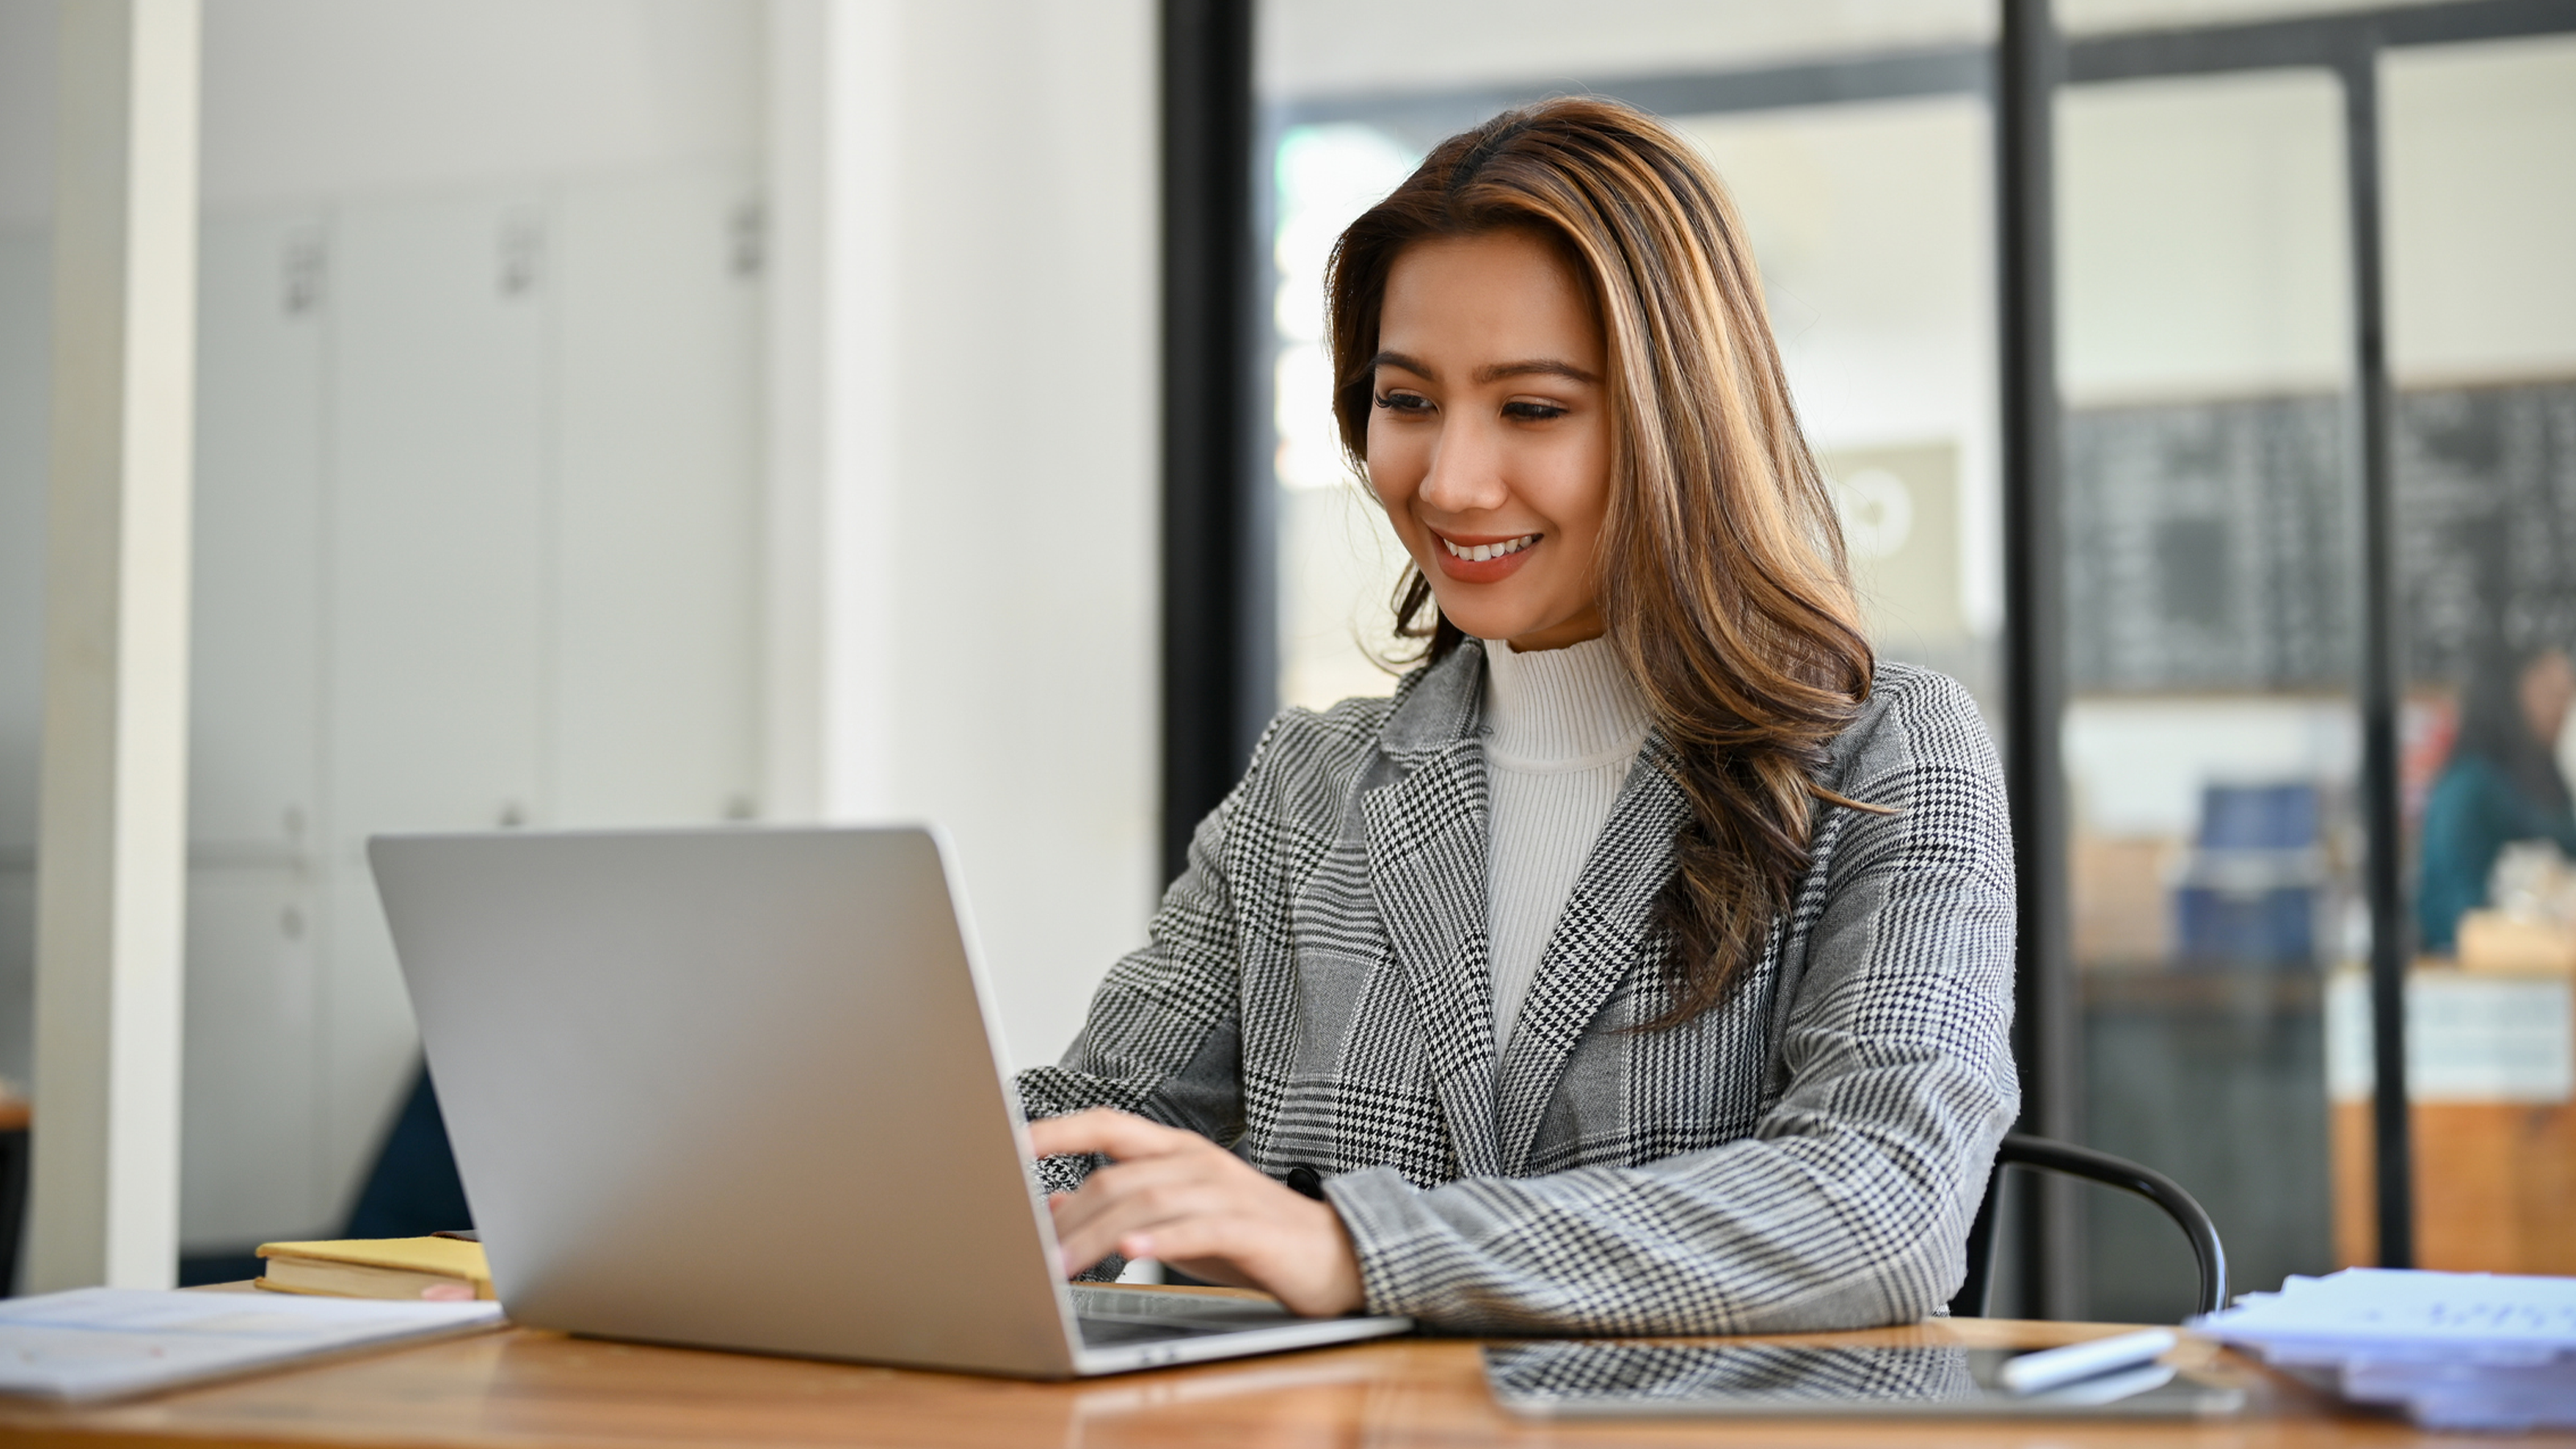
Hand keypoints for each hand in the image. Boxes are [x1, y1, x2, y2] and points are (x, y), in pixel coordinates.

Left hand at [1027, 1108, 1365, 1318]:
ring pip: (1148, 1202)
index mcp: (1177, 1152)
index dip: (1058, 1130)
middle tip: (1029, 1253)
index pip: (1107, 1125)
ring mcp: (1226, 1191)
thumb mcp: (1175, 1221)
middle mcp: (1198, 1161)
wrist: (1334, 1256)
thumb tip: (1056, 1208)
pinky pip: (1199, 1229)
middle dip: (1068, 1217)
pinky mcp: (1250, 1228)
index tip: (1010, 1142)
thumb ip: (1120, 1209)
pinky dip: (1162, 1240)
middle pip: (1117, 1176)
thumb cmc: (1249, 1239)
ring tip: (1060, 1266)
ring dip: (1097, 1237)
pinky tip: (1133, 1252)